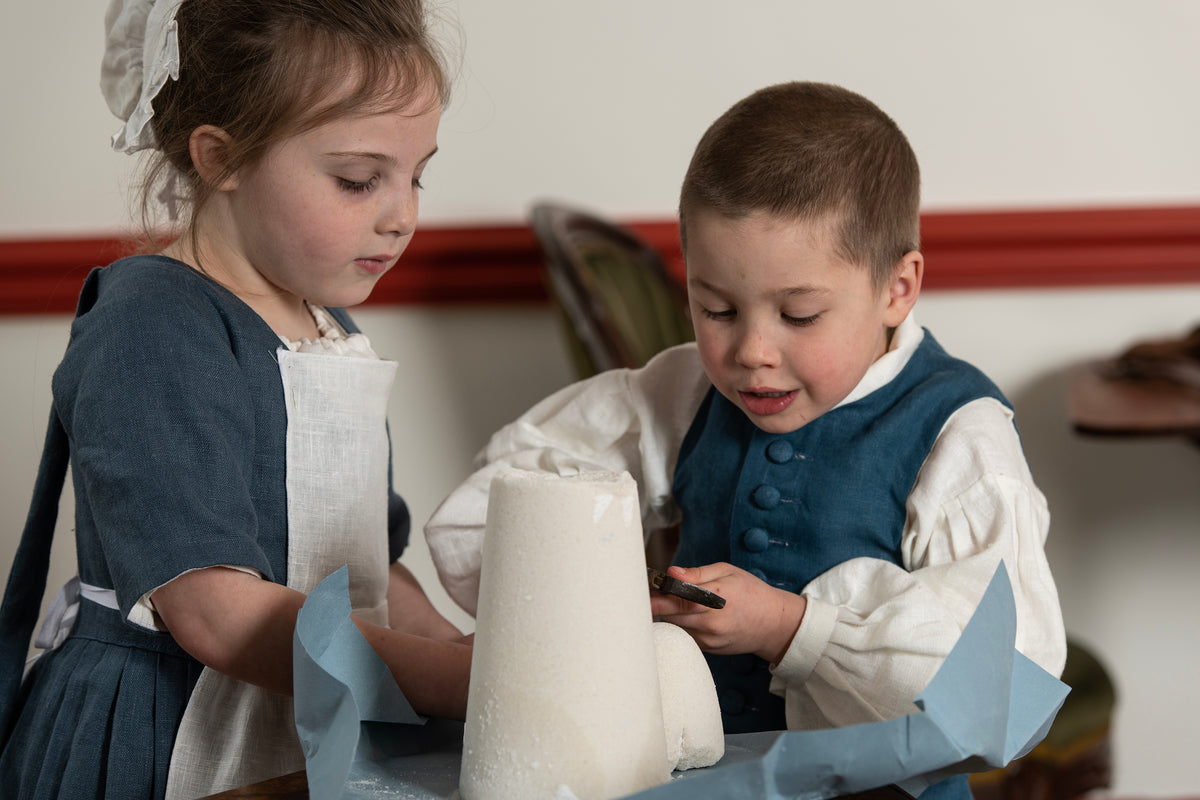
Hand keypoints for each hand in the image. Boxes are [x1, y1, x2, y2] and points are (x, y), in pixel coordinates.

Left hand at [649, 563, 805, 663]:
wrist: (774, 624)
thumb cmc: (752, 592)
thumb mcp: (727, 572)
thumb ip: (697, 574)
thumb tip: (672, 573)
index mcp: (716, 598)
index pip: (678, 599)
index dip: (657, 596)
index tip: (643, 590)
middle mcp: (711, 623)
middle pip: (671, 614)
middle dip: (659, 602)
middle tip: (652, 590)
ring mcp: (709, 639)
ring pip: (676, 626)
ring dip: (670, 613)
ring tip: (672, 600)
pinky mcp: (708, 650)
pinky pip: (685, 635)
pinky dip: (682, 624)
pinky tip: (688, 615)